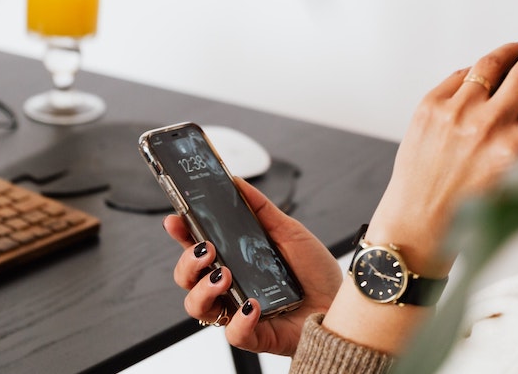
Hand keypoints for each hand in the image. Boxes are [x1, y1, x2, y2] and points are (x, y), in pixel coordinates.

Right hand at [164, 177, 342, 355]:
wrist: (342, 302)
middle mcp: (230, 286)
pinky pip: (232, 334)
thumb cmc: (315, 272)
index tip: (175, 219)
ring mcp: (238, 311)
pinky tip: (253, 305)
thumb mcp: (289, 231)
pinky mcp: (254, 335)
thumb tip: (237, 182)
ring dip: (203, 289)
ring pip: (198, 307)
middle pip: (187, 278)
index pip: (197, 247)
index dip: (181, 234)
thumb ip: (260, 208)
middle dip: (188, 262)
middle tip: (207, 250)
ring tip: (226, 274)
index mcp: (234, 259)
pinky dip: (239, 320)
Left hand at [365, 9, 517, 273]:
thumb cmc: (472, 215)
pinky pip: (462, 75)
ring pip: (492, 63)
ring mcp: (455, 113)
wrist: (417, 225)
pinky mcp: (430, 106)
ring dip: (512, 51)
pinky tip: (484, 81)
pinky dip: (477, 74)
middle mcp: (486, 128)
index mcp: (515, 153)